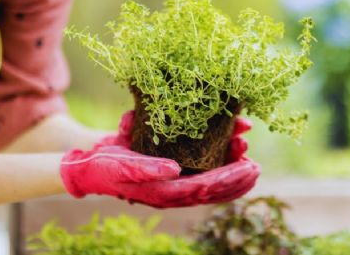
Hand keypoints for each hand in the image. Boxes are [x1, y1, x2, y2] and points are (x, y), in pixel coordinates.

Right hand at [72, 112, 260, 207]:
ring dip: (232, 172)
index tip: (248, 167)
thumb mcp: (124, 164)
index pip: (205, 188)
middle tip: (257, 168)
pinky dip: (220, 167)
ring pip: (211, 182)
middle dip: (237, 178)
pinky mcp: (173, 174)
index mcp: (165, 192)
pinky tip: (232, 156)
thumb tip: (175, 169)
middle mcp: (174, 191)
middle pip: (214, 189)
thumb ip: (149, 168)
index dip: (228, 179)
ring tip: (250, 160)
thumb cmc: (107, 166)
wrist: (92, 167)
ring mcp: (175, 184)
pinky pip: (202, 174)